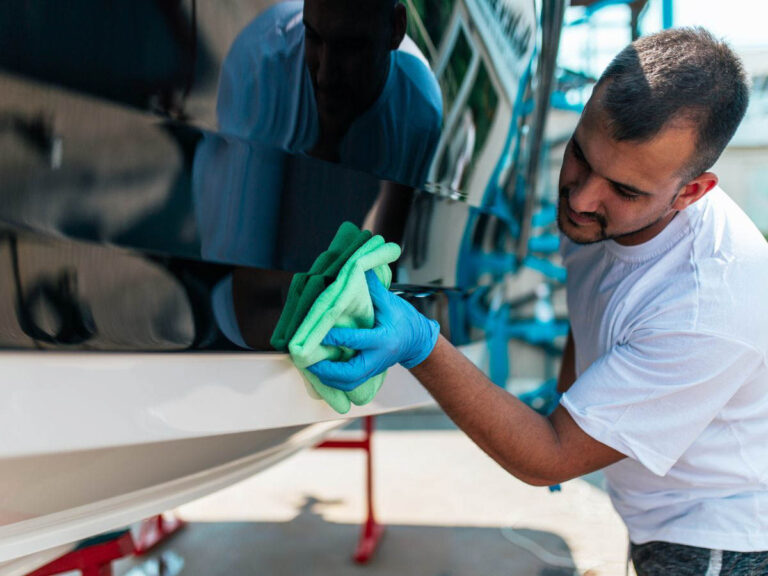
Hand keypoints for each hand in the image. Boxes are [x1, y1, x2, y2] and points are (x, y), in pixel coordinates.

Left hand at [307, 270, 439, 390]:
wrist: (417, 341)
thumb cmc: (404, 319)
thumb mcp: (390, 301)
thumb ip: (372, 288)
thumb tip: (357, 267)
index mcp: (384, 339)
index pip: (358, 340)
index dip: (337, 338)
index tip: (321, 333)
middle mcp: (378, 357)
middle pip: (351, 373)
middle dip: (328, 370)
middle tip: (310, 359)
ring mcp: (374, 369)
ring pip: (348, 383)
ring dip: (328, 378)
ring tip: (311, 367)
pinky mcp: (370, 374)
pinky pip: (350, 383)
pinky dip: (333, 380)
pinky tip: (320, 372)